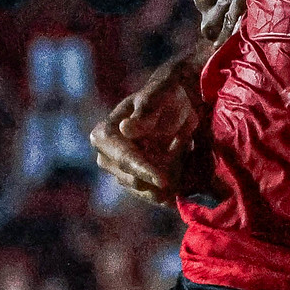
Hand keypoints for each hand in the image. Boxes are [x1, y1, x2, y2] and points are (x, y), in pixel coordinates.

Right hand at [90, 56, 205, 206]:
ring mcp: (119, 171)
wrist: (174, 105)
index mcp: (104, 134)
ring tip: (185, 155)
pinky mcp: (134, 180)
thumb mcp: (158, 98)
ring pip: (145, 188)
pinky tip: (183, 183)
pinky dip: (168, 191)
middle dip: (162, 174)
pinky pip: (150, 194)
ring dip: (168, 180)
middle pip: (134, 178)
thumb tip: (125, 129)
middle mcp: (105, 156)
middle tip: (186, 154)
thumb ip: (144, 114)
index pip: (124, 158)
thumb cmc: (163, 96)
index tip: (164, 181)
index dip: (144, 170)